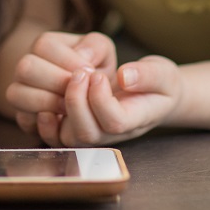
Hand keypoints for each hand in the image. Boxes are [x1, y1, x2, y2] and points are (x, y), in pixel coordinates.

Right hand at [4, 30, 115, 138]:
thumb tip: (83, 58)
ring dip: (49, 101)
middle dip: (58, 81)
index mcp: (44, 47)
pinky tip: (63, 119)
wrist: (93, 97)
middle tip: (81, 89)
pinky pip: (24, 121)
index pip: (44, 45)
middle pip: (26, 68)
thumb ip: (95, 46)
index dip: (70, 60)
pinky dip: (45, 123)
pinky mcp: (25, 120)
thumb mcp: (101, 51)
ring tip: (71, 105)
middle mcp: (26, 68)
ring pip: (16, 94)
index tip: (91, 71)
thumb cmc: (94, 70)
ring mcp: (20, 94)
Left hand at [52, 56, 183, 145]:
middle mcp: (112, 134)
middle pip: (87, 133)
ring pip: (68, 137)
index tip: (98, 74)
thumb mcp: (163, 73)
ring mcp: (95, 134)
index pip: (114, 122)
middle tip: (80, 72)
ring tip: (70, 78)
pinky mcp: (80, 129)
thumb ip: (147, 74)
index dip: (100, 99)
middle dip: (76, 101)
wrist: (156, 95)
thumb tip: (124, 76)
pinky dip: (47, 123)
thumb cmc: (159, 84)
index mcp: (135, 120)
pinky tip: (50, 98)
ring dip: (63, 106)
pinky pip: (57, 138)